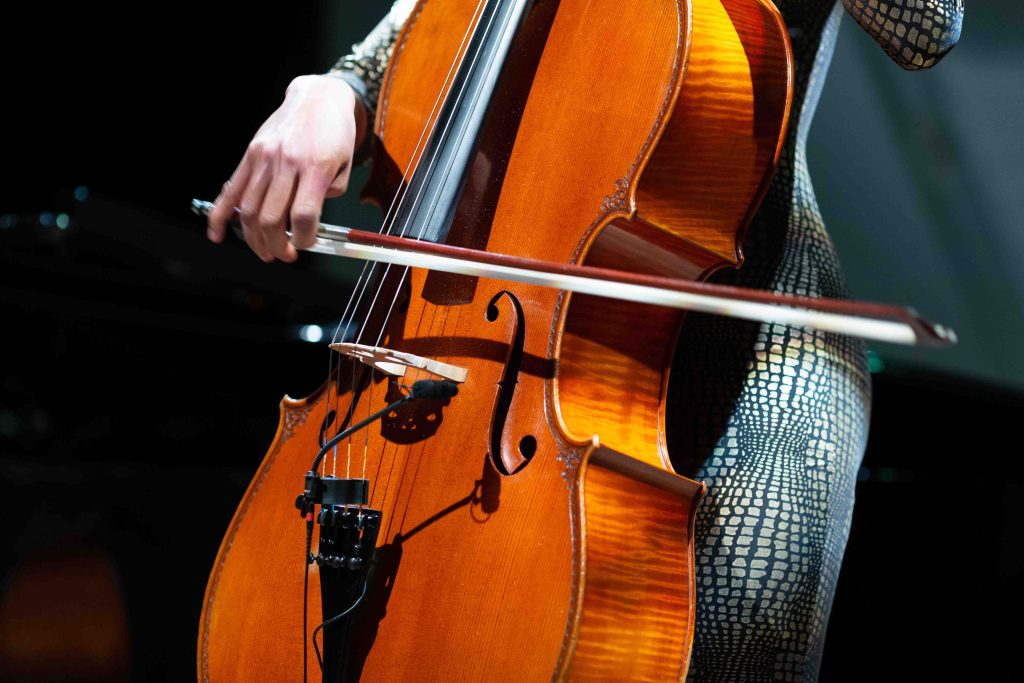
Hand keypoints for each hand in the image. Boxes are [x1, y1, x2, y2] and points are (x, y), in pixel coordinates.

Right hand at [206, 74, 367, 261]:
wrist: (317, 98)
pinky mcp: (249, 155)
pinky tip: (216, 234)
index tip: (306, 244)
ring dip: (255, 239)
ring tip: (266, 252)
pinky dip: (220, 216)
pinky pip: (231, 190)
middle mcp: (285, 161)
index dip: (304, 238)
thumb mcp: (345, 165)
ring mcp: (263, 158)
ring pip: (250, 210)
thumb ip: (329, 194)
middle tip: (286, 255)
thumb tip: (307, 220)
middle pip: (272, 217)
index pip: (303, 215)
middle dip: (278, 245)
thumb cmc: (334, 132)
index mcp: (314, 165)